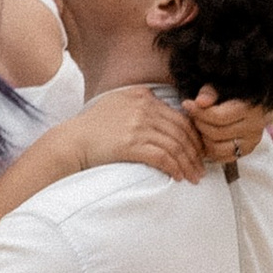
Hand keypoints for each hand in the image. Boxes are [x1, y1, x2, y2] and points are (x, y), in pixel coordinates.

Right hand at [69, 90, 208, 182]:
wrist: (71, 141)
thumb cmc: (92, 127)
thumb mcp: (117, 103)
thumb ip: (139, 103)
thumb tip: (160, 113)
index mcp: (143, 96)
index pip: (179, 116)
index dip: (194, 135)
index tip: (198, 149)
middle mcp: (143, 108)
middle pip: (181, 131)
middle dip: (196, 152)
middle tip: (201, 167)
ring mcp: (137, 125)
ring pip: (175, 146)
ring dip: (188, 164)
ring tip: (193, 177)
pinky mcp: (131, 144)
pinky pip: (162, 157)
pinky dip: (174, 168)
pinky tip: (178, 177)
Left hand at [186, 88, 270, 166]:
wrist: (253, 101)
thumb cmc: (233, 92)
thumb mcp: (221, 87)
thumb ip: (210, 92)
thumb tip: (200, 102)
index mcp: (250, 108)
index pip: (218, 116)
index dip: (198, 111)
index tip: (187, 104)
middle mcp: (254, 127)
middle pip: (216, 133)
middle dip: (200, 124)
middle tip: (194, 115)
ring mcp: (251, 141)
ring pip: (217, 148)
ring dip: (204, 138)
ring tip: (201, 125)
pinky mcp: (246, 151)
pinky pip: (221, 157)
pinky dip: (210, 149)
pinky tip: (207, 136)